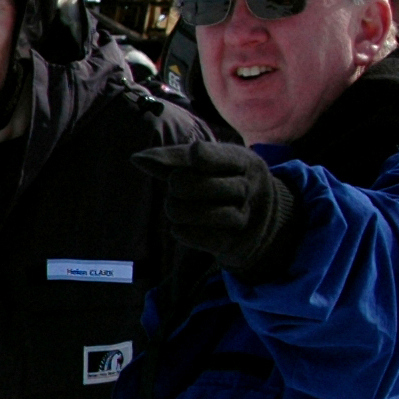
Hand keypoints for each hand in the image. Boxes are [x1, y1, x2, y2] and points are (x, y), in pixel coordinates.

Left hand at [132, 142, 303, 280]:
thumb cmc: (224, 181)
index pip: (204, 155)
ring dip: (177, 211)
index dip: (188, 158)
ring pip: (199, 213)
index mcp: (243, 161)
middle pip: (194, 185)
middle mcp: (249, 188)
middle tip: (176, 188)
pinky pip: (202, 238)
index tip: (193, 159)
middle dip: (176, 187)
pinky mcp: (235, 243)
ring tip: (176, 208)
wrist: (262, 218)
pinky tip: (180, 227)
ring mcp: (245, 217)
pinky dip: (184, 232)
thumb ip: (173, 159)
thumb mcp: (209, 164)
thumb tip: (136, 159)